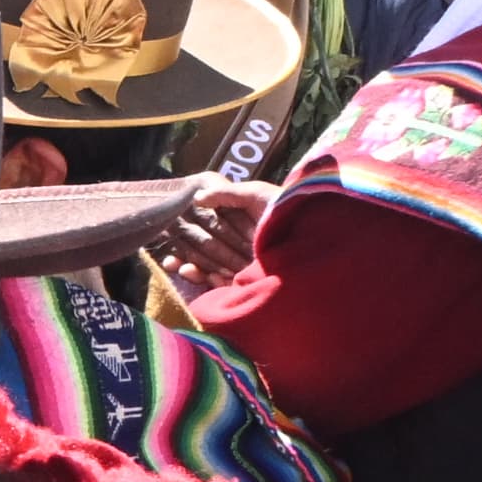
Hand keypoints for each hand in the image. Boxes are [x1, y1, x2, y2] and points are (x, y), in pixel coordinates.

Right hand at [151, 180, 277, 297]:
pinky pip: (222, 287)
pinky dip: (206, 281)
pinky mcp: (248, 283)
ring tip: (181, 268)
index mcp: (237, 228)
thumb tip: (196, 196)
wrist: (312, 232)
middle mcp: (238, 248)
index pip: (206, 234)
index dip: (188, 236)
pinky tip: (196, 275)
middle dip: (185, 258)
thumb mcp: (254, 194)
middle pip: (205, 255)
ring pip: (210, 271)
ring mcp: (243, 267)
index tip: (171, 234)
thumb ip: (226, 194)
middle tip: (170, 260)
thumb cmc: (285, 208)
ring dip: (192, 271)